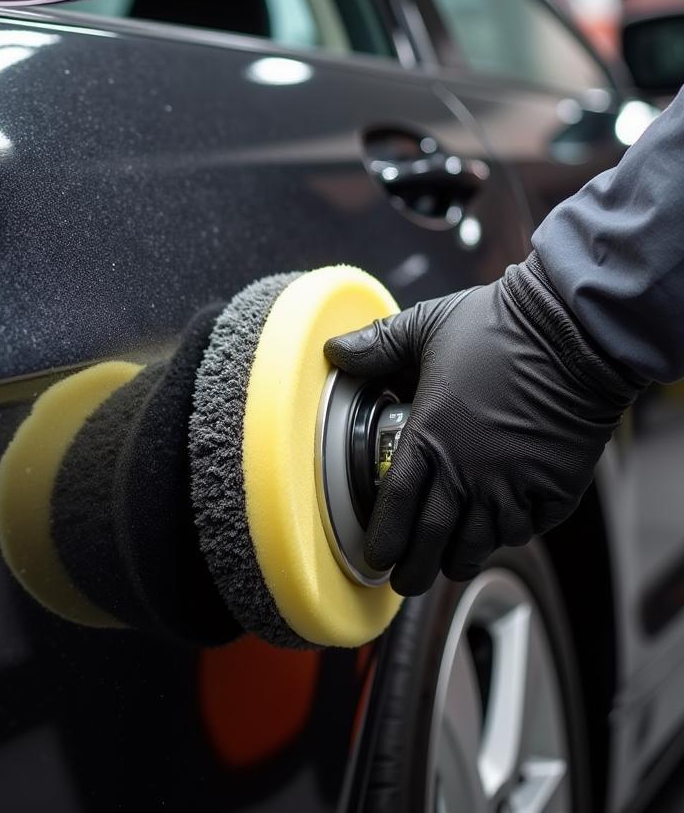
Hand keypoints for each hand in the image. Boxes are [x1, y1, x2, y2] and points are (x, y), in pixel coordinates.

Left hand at [324, 253, 643, 595]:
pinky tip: (497, 532)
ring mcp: (512, 485)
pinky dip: (507, 535)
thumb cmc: (497, 327)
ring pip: (479, 544)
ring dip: (459, 560)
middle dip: (415, 570)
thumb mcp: (424, 327)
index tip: (376, 556)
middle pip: (433, 541)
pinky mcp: (554, 488)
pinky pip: (525, 529)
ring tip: (446, 566)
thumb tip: (335, 351)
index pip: (394, 506)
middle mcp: (468, 472)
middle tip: (405, 581)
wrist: (573, 332)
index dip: (383, 539)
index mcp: (429, 437)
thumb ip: (377, 345)